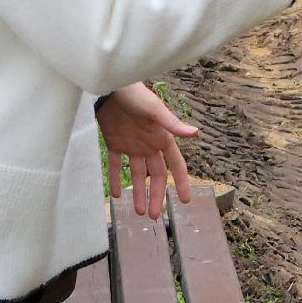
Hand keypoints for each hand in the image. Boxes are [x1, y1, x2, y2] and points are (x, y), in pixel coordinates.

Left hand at [96, 81, 196, 219]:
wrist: (107, 86)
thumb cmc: (134, 94)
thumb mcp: (154, 110)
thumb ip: (172, 124)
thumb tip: (195, 133)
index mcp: (162, 137)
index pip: (176, 165)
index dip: (182, 182)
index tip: (186, 201)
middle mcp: (149, 144)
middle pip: (156, 175)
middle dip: (157, 195)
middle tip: (154, 216)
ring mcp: (131, 144)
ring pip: (136, 174)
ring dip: (138, 192)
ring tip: (138, 212)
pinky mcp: (114, 142)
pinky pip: (115, 165)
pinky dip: (115, 179)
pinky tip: (115, 194)